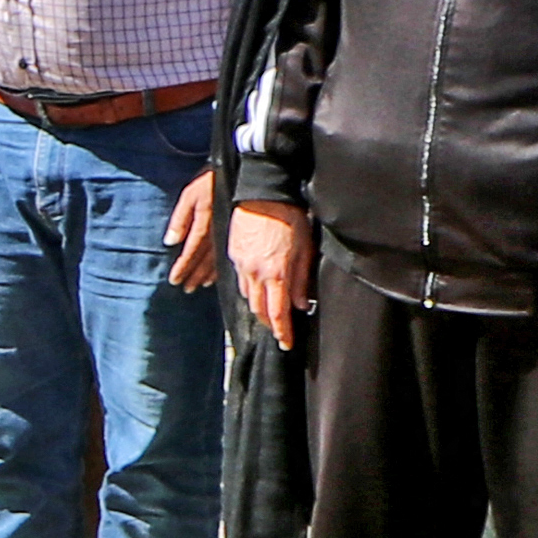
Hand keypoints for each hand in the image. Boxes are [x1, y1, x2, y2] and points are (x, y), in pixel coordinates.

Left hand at [165, 164, 225, 294]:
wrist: (242, 172)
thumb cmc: (210, 181)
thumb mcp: (190, 195)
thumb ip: (179, 219)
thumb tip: (169, 241)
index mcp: (204, 224)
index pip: (191, 251)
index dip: (183, 267)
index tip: (175, 280)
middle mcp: (217, 233)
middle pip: (203, 260)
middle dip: (193, 275)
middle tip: (186, 288)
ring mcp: (229, 234)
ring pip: (217, 260)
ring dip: (207, 275)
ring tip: (199, 285)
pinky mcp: (237, 232)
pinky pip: (229, 254)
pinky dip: (221, 268)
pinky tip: (217, 275)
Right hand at [228, 196, 311, 350]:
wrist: (263, 193)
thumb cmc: (290, 217)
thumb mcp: (304, 249)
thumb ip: (301, 279)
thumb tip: (300, 305)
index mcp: (274, 273)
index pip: (277, 313)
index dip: (282, 332)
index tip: (286, 344)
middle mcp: (254, 273)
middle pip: (259, 309)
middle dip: (269, 324)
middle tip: (280, 332)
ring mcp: (241, 264)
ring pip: (248, 296)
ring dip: (259, 307)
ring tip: (270, 312)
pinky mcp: (233, 254)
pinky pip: (241, 280)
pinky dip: (250, 290)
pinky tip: (258, 289)